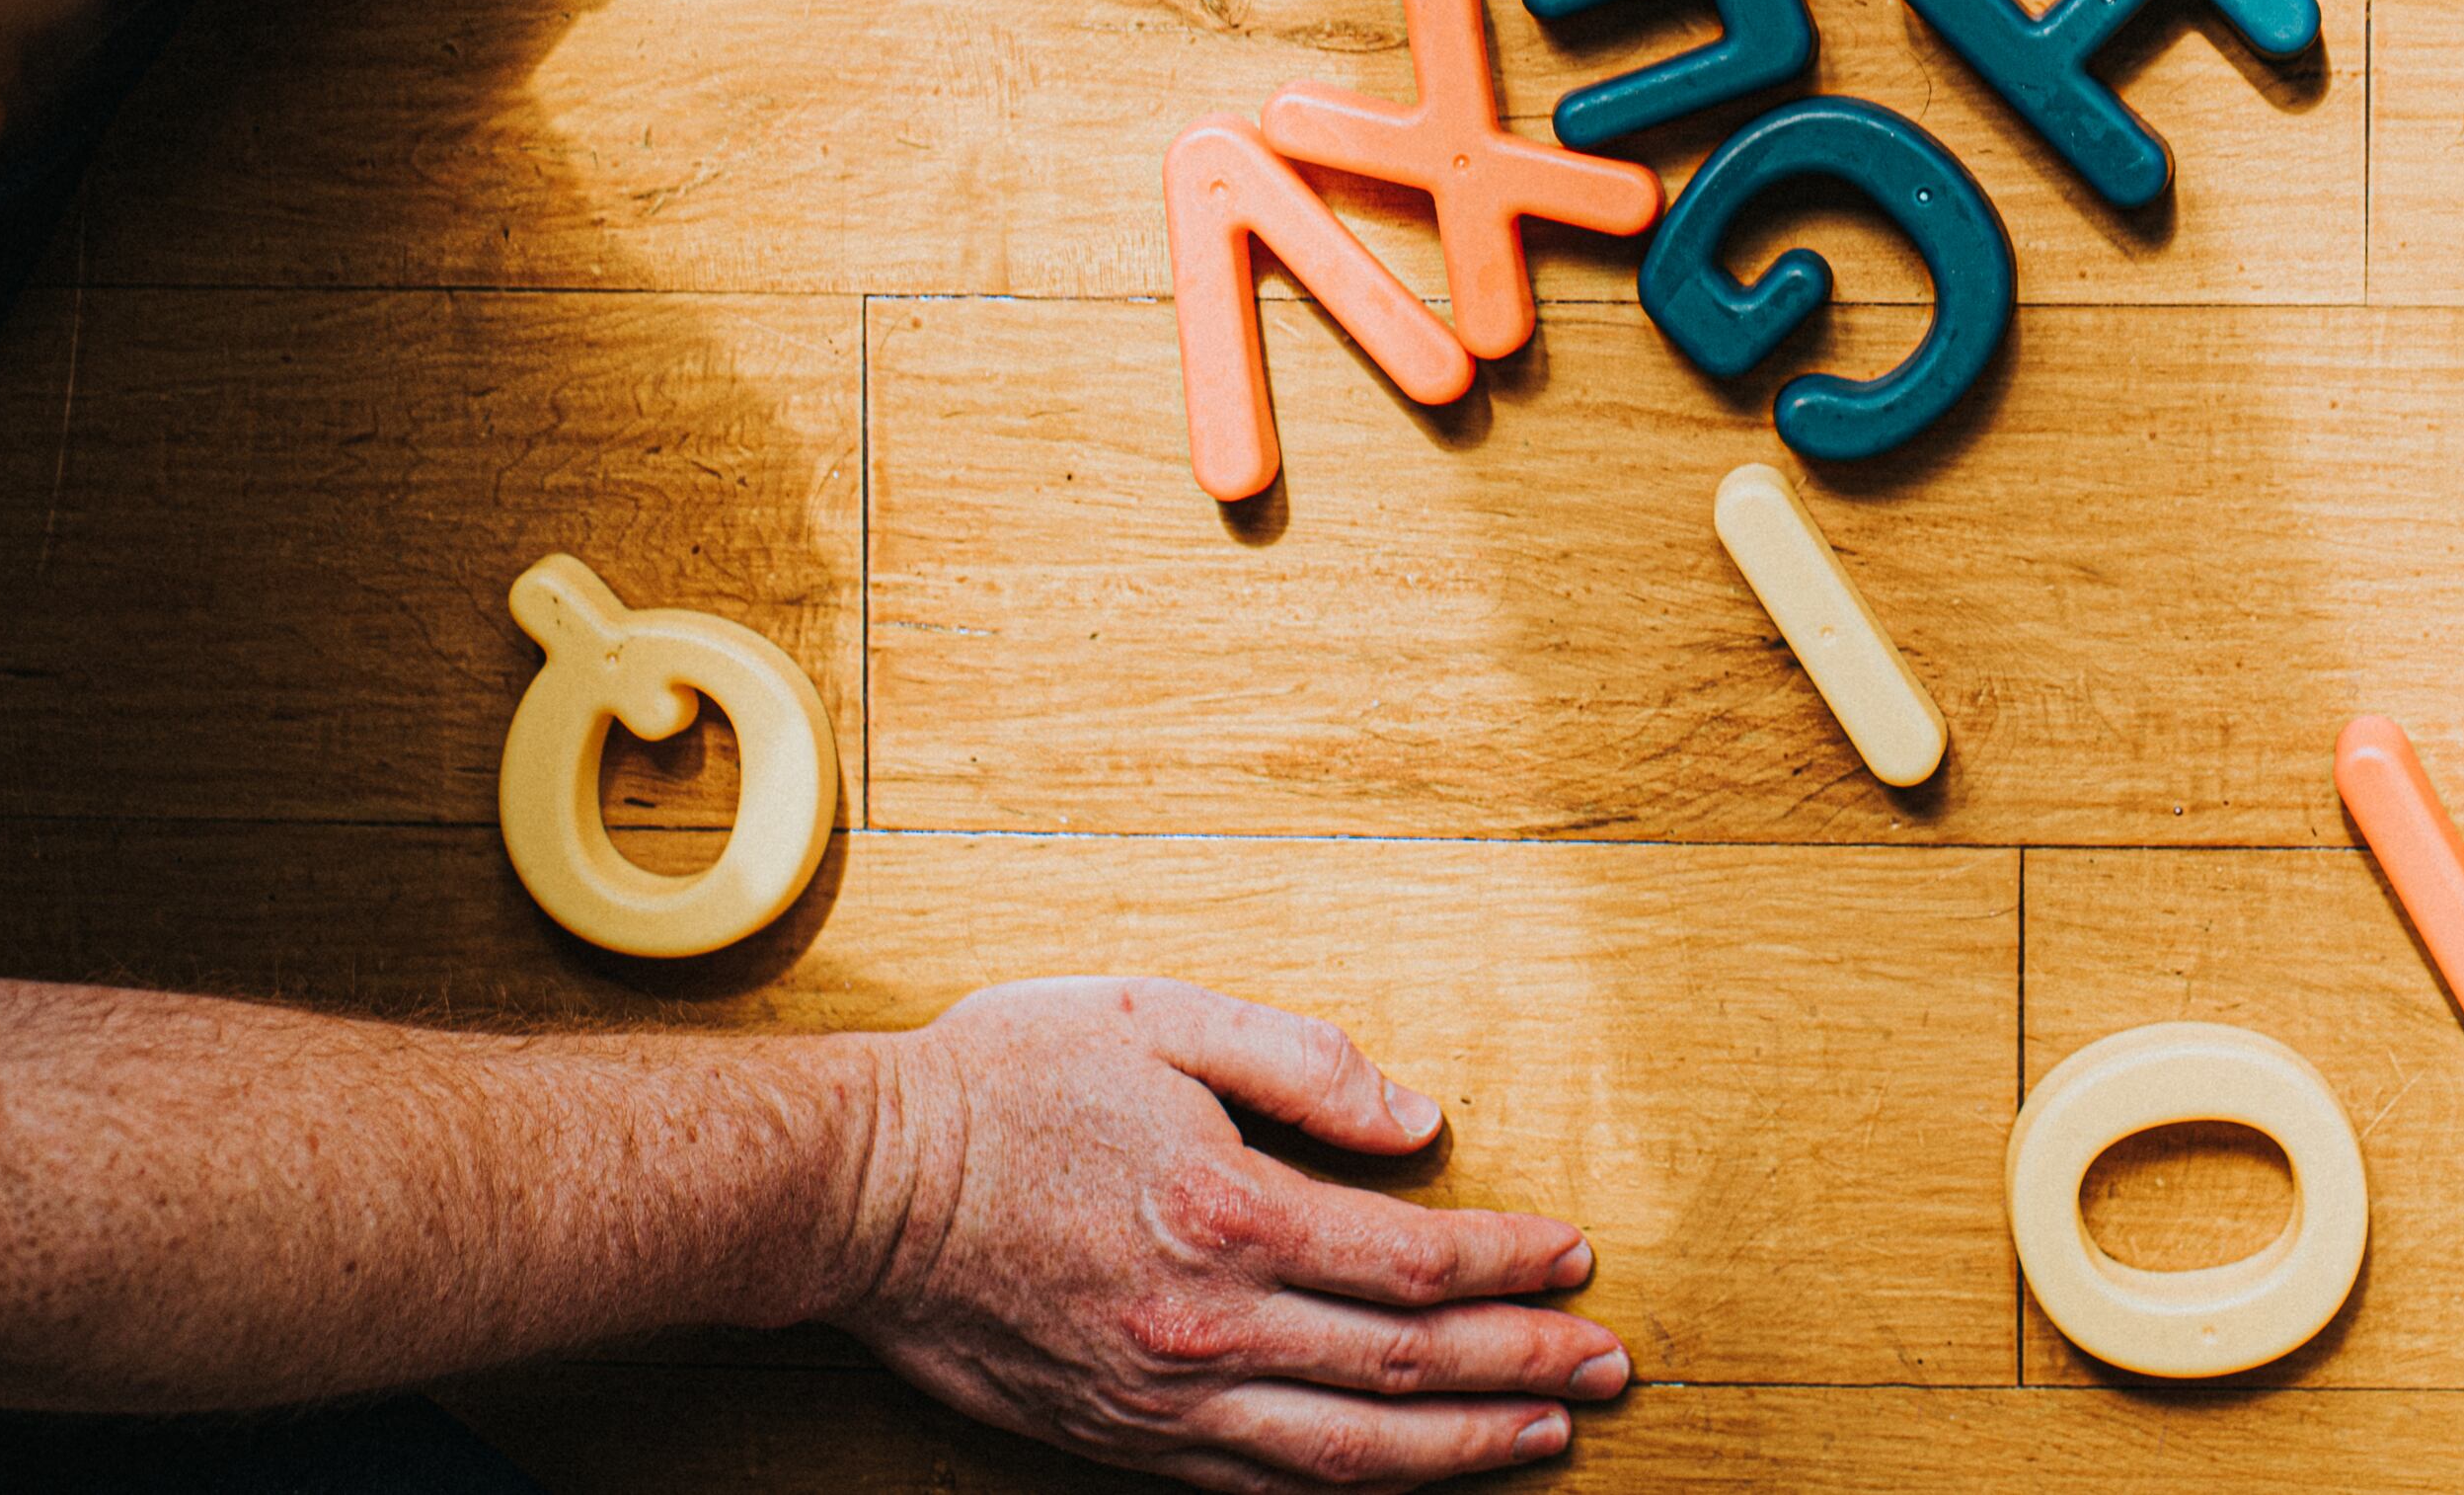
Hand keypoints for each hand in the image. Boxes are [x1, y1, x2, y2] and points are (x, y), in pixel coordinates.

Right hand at [833, 979, 1623, 1492]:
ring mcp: (1160, 1401)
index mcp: (1229, 1214)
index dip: (1511, 1265)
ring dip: (1462, 1450)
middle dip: (1524, 1368)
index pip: (1414, 1263)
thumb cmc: (1002, 1085)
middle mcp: (1206, 1329)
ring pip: (1346, 1457)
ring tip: (1546, 1434)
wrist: (853, 1190)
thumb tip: (1420, 1119)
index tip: (1578, 1257)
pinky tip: (1406, 1475)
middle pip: (1404, 1372)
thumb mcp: (1160, 1016)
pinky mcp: (1116, 1440)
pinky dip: (1353, 1490)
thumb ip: (1303, 1061)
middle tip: (1610, 1365)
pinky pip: (1261, 1486)